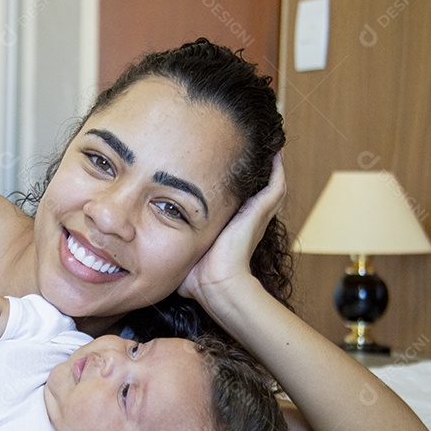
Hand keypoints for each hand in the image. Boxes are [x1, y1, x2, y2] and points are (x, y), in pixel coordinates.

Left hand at [179, 153, 285, 303]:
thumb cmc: (199, 278)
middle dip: (257, 173)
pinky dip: (278, 168)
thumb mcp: (185, 255)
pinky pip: (276, 184)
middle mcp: (249, 220)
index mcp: (234, 229)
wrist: (215, 283)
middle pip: (258, 190)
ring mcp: (258, 215)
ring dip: (271, 167)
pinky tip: (277, 153)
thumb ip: (174, 251)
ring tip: (268, 147)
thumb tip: (152, 260)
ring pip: (272, 184)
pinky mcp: (262, 211)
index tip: (227, 171)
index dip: (235, 189)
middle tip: (253, 151)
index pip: (238, 203)